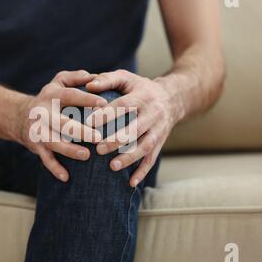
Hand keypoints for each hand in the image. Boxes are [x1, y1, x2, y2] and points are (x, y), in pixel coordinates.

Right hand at [17, 70, 106, 181]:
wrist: (19, 116)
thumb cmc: (49, 98)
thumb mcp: (58, 82)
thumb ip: (76, 77)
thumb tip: (96, 77)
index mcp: (52, 95)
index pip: (70, 96)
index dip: (86, 99)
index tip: (104, 103)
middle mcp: (43, 113)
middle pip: (62, 122)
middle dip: (80, 130)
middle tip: (99, 137)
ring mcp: (38, 131)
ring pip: (53, 142)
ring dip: (69, 150)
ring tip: (86, 155)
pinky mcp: (35, 146)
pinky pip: (45, 159)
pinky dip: (54, 169)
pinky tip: (66, 177)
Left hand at [85, 70, 183, 186]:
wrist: (173, 98)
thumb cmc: (140, 87)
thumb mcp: (126, 78)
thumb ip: (107, 79)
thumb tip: (88, 86)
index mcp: (142, 96)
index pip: (123, 106)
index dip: (107, 114)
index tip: (90, 123)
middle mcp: (153, 113)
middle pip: (135, 129)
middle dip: (117, 140)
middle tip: (98, 149)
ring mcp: (158, 129)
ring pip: (146, 146)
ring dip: (130, 158)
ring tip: (112, 167)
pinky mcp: (161, 142)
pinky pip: (153, 159)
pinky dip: (143, 172)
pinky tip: (131, 183)